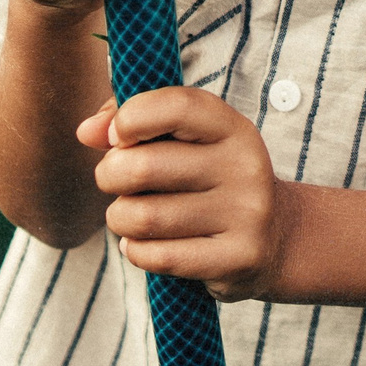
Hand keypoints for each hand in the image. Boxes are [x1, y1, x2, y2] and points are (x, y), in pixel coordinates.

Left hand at [82, 87, 289, 300]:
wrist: (277, 239)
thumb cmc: (210, 179)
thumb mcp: (186, 140)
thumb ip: (133, 120)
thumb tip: (87, 132)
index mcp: (232, 128)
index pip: (176, 107)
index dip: (131, 117)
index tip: (117, 136)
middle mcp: (245, 167)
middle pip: (143, 167)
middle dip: (109, 175)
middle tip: (113, 181)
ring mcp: (246, 215)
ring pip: (144, 217)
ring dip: (119, 218)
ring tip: (128, 215)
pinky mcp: (238, 259)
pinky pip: (158, 257)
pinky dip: (135, 251)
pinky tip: (143, 245)